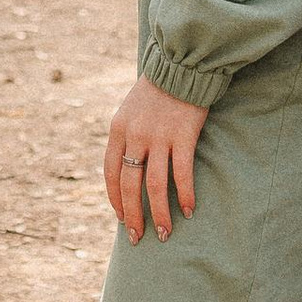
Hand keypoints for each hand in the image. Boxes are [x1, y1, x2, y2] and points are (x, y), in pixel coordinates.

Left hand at [103, 77, 207, 240]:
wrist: (181, 64)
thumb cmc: (157, 89)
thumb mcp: (131, 110)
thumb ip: (127, 136)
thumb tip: (129, 167)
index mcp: (117, 130)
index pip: (111, 174)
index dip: (115, 199)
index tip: (121, 218)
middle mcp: (134, 136)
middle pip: (130, 185)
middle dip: (134, 216)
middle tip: (138, 238)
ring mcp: (159, 137)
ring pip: (155, 186)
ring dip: (159, 214)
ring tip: (164, 234)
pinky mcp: (183, 136)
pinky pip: (182, 173)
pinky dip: (185, 194)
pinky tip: (190, 210)